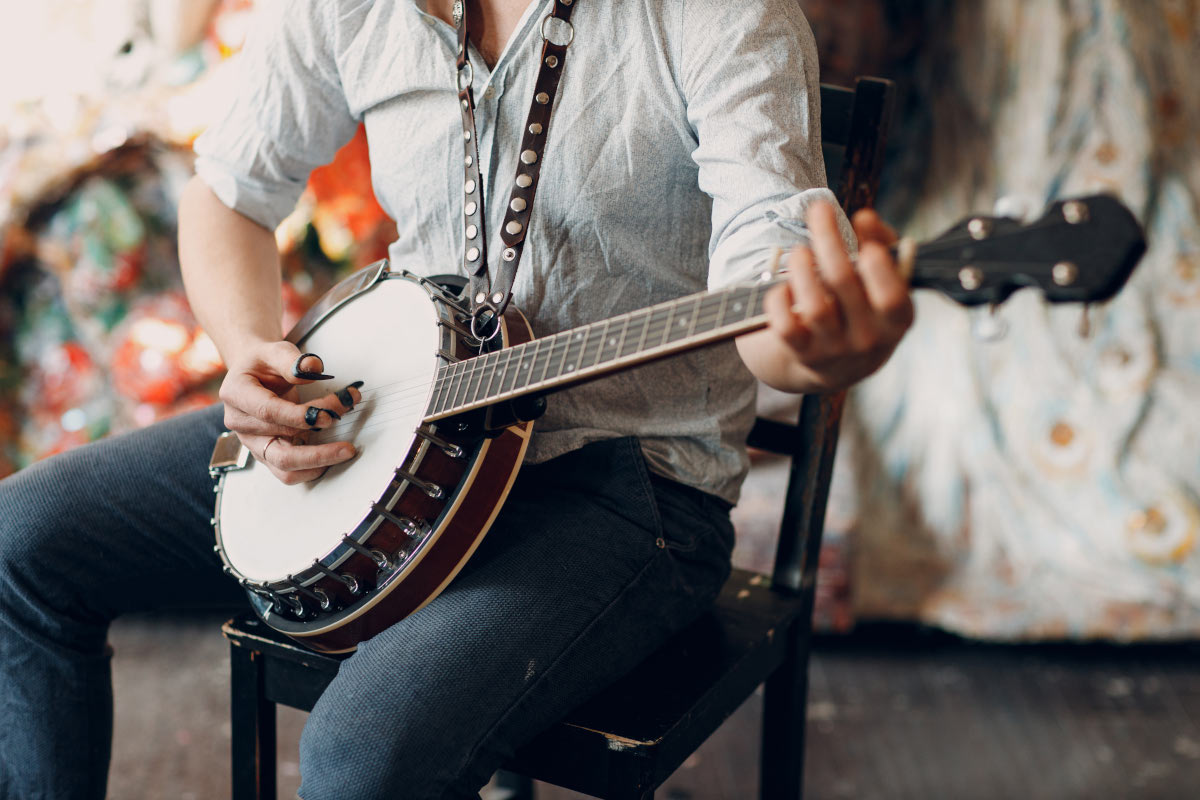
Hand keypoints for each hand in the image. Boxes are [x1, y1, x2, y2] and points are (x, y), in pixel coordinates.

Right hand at [218, 341, 362, 484]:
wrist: (254, 373)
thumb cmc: (264, 362)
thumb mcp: (275, 351)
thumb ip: (293, 360)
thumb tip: (314, 369)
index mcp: (236, 394)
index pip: (268, 412)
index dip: (299, 416)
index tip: (328, 415)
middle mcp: (240, 424)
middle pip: (279, 449)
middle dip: (318, 448)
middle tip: (347, 444)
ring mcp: (252, 443)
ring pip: (284, 468)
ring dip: (318, 463)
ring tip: (345, 452)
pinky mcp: (266, 453)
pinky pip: (288, 473)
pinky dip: (313, 468)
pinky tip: (333, 457)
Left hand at [757, 201, 913, 392]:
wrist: (841, 367)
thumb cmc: (866, 309)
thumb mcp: (887, 283)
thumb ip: (884, 245)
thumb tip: (867, 218)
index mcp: (896, 320)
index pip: (890, 295)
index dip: (876, 262)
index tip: (862, 224)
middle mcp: (868, 339)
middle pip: (843, 281)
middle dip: (828, 237)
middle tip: (819, 208)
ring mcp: (834, 350)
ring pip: (814, 305)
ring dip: (802, 268)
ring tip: (799, 251)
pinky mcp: (803, 355)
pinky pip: (784, 327)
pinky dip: (779, 300)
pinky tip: (784, 286)